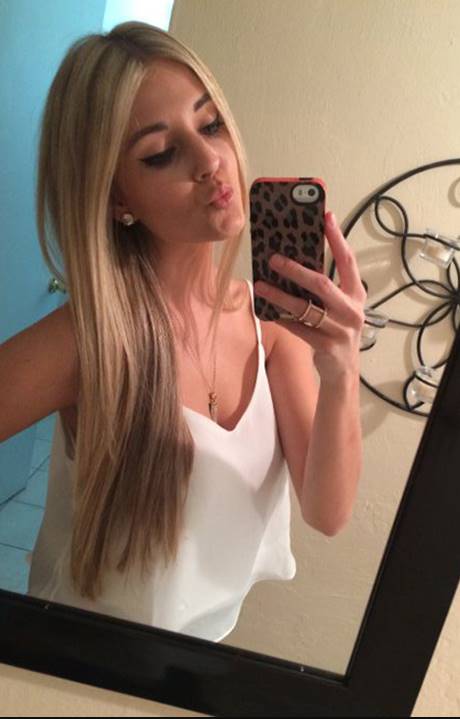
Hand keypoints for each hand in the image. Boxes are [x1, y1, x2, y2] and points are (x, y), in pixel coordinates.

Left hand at [253, 211, 365, 383]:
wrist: (343, 371)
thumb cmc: (336, 331)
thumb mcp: (338, 306)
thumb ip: (324, 288)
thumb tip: (294, 260)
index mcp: (356, 294)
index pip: (348, 260)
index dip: (337, 238)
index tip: (326, 216)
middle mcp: (352, 310)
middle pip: (322, 284)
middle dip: (296, 270)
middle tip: (274, 258)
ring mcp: (340, 329)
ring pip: (305, 307)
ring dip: (280, 295)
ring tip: (260, 285)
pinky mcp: (326, 346)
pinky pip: (298, 328)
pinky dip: (281, 318)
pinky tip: (267, 311)